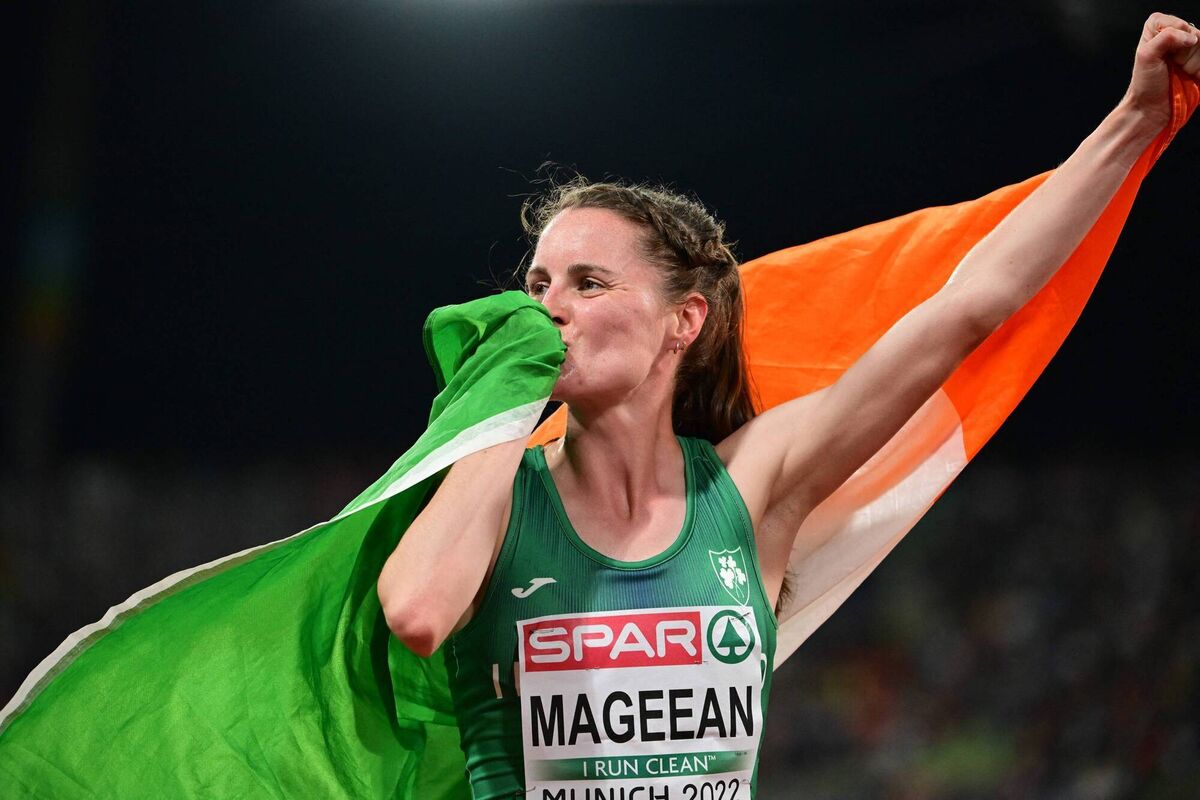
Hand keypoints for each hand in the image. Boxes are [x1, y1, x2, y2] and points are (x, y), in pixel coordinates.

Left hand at [1123, 13, 1199, 129]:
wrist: (1153, 107)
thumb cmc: (1146, 84)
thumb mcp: (1146, 56)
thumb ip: (1166, 37)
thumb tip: (1191, 37)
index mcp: (1158, 28)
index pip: (1179, 24)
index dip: (1175, 39)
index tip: (1165, 54)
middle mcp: (1176, 35)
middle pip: (1196, 35)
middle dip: (1186, 54)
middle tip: (1174, 66)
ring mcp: (1190, 49)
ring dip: (1195, 64)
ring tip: (1182, 72)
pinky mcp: (1198, 61)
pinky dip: (1199, 69)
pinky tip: (1192, 76)